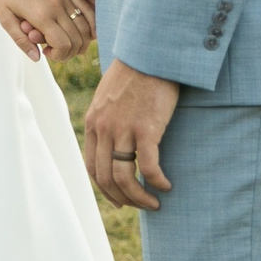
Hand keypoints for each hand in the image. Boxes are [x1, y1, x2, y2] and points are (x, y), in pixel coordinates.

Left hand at [0, 0, 92, 62]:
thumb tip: (37, 58)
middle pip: (76, 40)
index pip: (63, 45)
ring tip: (64, 41)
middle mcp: (57, 5)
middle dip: (68, 52)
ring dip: (79, 41)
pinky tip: (77, 30)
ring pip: (85, 27)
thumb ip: (20, 40)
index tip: (47, 53)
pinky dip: (87, 25)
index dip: (58, 55)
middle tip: (54, 50)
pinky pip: (87, 10)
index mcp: (41, 14)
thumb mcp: (5, 19)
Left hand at [81, 58, 179, 209]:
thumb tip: (115, 141)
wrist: (150, 54)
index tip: (120, 199)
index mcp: (94, 123)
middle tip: (140, 205)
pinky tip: (166, 185)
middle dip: (123, 198)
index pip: (93, 167)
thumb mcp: (109, 97)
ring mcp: (123, 129)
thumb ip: (107, 119)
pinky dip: (156, 182)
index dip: (105, 189)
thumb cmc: (135, 74)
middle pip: (106, 178)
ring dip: (139, 197)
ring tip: (155, 203)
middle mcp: (104, 129)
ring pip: (124, 178)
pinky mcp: (146, 129)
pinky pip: (148, 167)